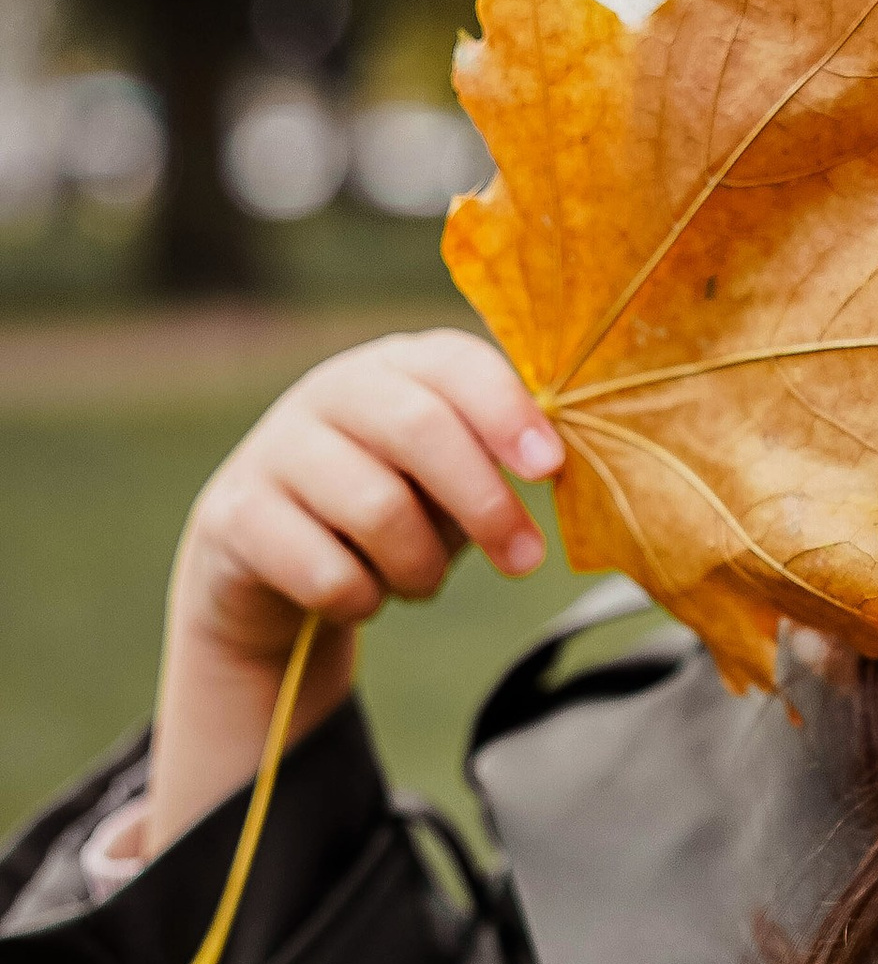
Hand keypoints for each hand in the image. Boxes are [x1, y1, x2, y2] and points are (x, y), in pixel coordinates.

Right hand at [147, 330, 562, 853]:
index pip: (456, 364)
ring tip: (418, 579)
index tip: (549, 467)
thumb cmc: (388, 507)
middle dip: (484, 502)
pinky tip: (357, 594)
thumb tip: (557, 468)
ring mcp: (275, 447)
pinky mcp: (234, 513)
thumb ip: (496, 462)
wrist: (266, 564)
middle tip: (523, 560)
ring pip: (376, 507)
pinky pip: (324, 569)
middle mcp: (332, 391)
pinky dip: (360, 599)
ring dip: (419, 565)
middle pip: (419, 428)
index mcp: (396, 368)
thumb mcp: (449, 480)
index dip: (507, 411)